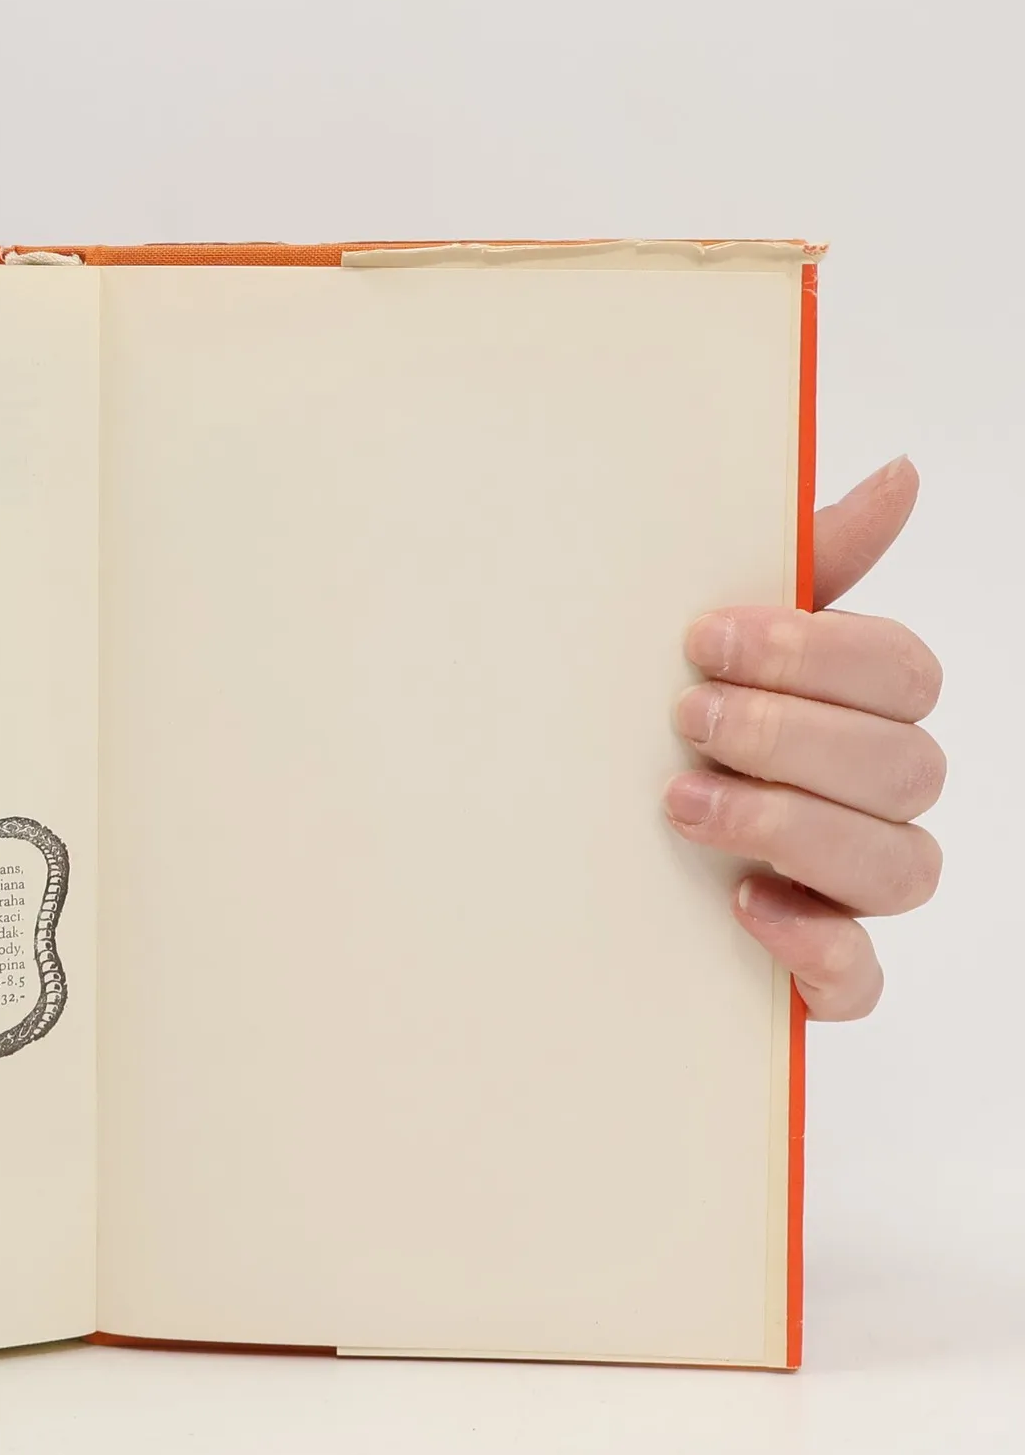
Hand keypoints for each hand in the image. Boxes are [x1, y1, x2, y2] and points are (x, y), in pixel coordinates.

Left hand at [665, 456, 941, 1020]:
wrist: (548, 842)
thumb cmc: (652, 729)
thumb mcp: (706, 644)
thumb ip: (803, 567)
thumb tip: (897, 474)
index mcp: (856, 710)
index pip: (902, 672)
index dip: (814, 653)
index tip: (702, 638)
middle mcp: (871, 799)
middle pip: (906, 765)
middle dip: (790, 734)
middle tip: (684, 718)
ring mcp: (848, 890)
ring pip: (901, 866)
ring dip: (792, 825)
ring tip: (681, 804)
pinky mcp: (815, 974)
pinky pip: (859, 980)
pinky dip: (814, 946)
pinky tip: (742, 905)